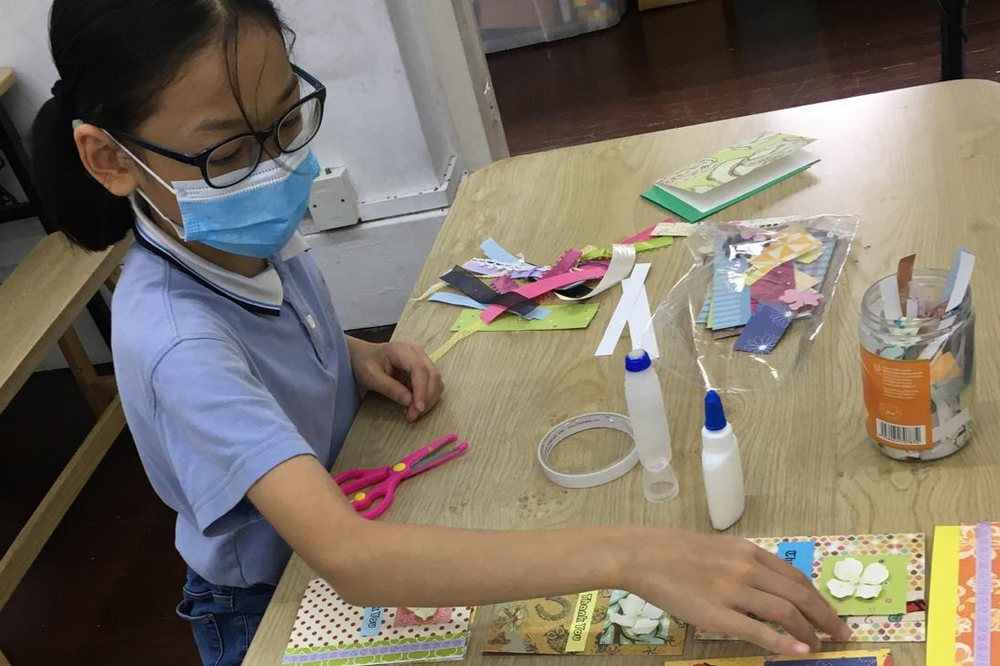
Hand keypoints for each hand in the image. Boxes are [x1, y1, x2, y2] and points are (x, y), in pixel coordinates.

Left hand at [348, 338, 442, 421]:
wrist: (364, 357)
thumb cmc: (364, 364)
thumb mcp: (371, 377)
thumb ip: (390, 388)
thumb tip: (410, 402)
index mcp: (403, 350)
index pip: (420, 370)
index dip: (422, 391)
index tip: (418, 410)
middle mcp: (417, 352)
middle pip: (433, 375)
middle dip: (426, 398)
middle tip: (412, 416)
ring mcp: (423, 359)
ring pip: (436, 381)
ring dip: (428, 399)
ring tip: (410, 412)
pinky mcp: (424, 368)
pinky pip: (432, 384)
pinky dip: (426, 397)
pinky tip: (412, 405)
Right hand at [627, 528, 849, 654]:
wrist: (642, 555)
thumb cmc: (675, 552)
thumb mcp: (718, 550)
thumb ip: (743, 566)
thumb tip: (766, 589)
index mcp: (748, 552)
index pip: (795, 577)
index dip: (818, 598)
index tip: (830, 614)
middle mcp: (747, 569)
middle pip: (799, 595)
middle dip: (826, 617)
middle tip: (841, 634)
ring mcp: (733, 591)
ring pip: (786, 612)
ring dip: (810, 631)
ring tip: (821, 645)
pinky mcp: (717, 614)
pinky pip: (759, 630)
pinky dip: (785, 642)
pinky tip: (800, 651)